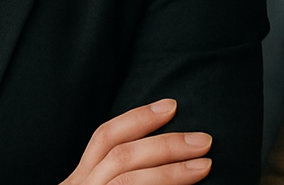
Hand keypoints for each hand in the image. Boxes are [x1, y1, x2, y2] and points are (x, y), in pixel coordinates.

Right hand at [60, 99, 213, 184]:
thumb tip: (170, 151)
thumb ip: (126, 175)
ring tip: (204, 165)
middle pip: (120, 155)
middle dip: (165, 144)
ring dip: (170, 171)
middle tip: (203, 140)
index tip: (171, 105)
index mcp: (80, 180)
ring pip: (128, 179)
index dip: (138, 117)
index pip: (104, 137)